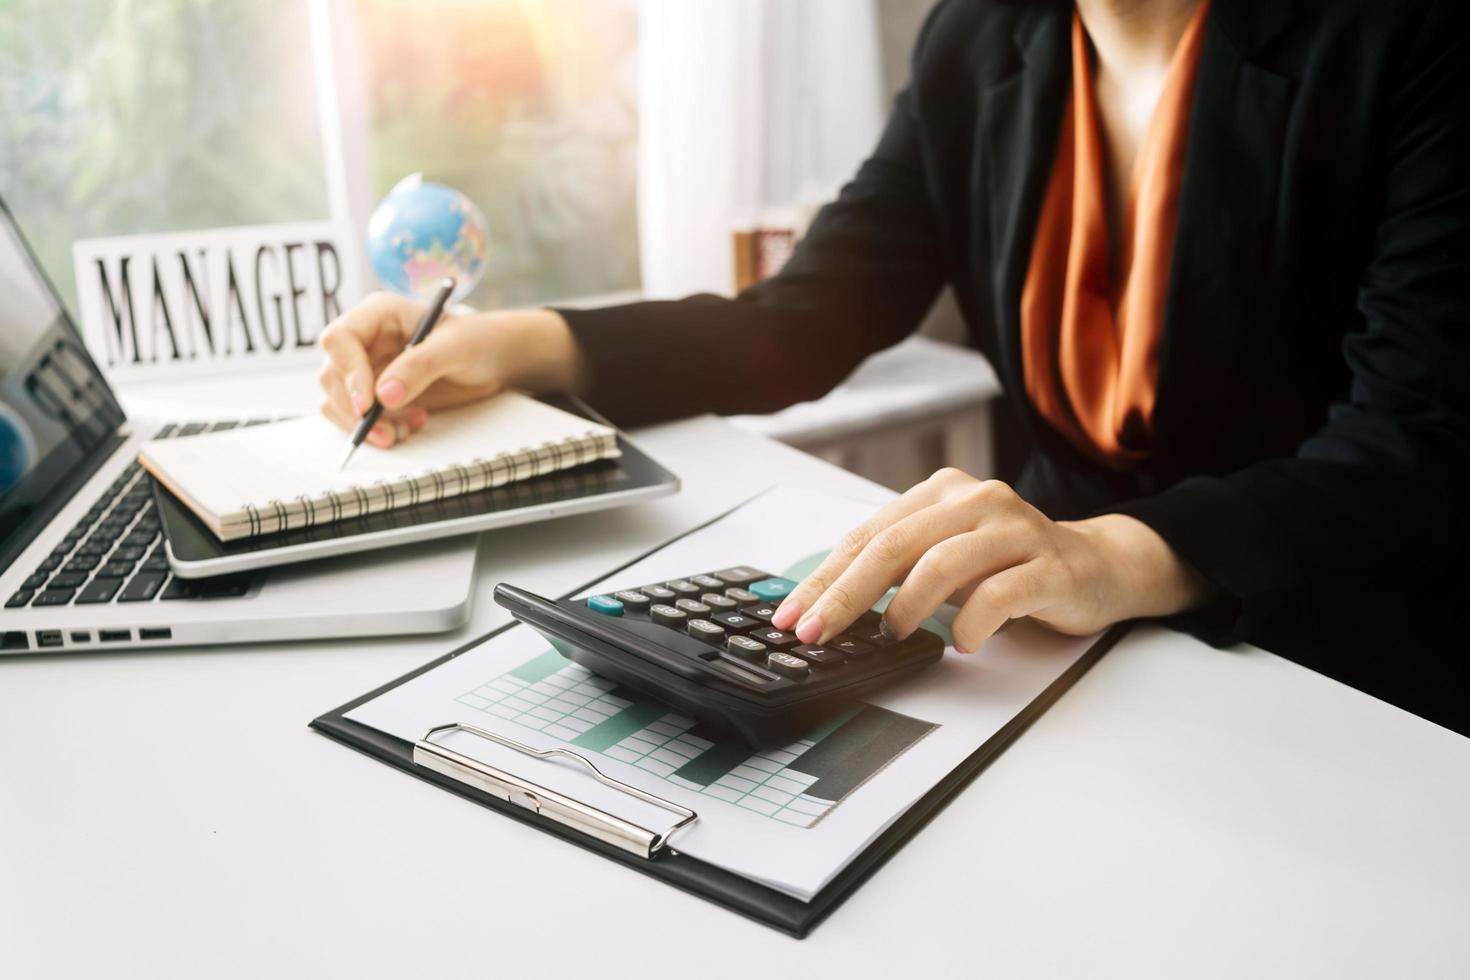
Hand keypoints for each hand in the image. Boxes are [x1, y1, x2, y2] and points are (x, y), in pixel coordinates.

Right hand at [316, 293, 585, 446]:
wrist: (494, 360)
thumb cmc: (478, 341)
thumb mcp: (455, 348)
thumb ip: (419, 367)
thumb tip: (383, 396)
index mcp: (378, 315)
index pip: (339, 339)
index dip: (348, 373)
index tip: (369, 404)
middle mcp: (365, 340)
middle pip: (332, 375)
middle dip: (355, 410)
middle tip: (388, 434)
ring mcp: (366, 368)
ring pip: (339, 400)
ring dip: (366, 425)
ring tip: (406, 431)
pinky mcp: (374, 395)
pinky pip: (356, 416)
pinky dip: (377, 429)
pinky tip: (411, 426)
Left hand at [769, 468, 1214, 651]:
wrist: (1097, 565)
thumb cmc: (1008, 566)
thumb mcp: (945, 558)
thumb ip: (897, 569)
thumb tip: (825, 605)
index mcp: (941, 493)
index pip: (868, 534)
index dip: (824, 578)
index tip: (791, 615)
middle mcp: (976, 500)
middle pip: (894, 545)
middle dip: (846, 594)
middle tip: (816, 633)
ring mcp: (1015, 529)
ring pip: (943, 563)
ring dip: (906, 606)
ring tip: (890, 635)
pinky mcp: (1050, 565)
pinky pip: (1001, 593)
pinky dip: (972, 621)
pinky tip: (960, 642)